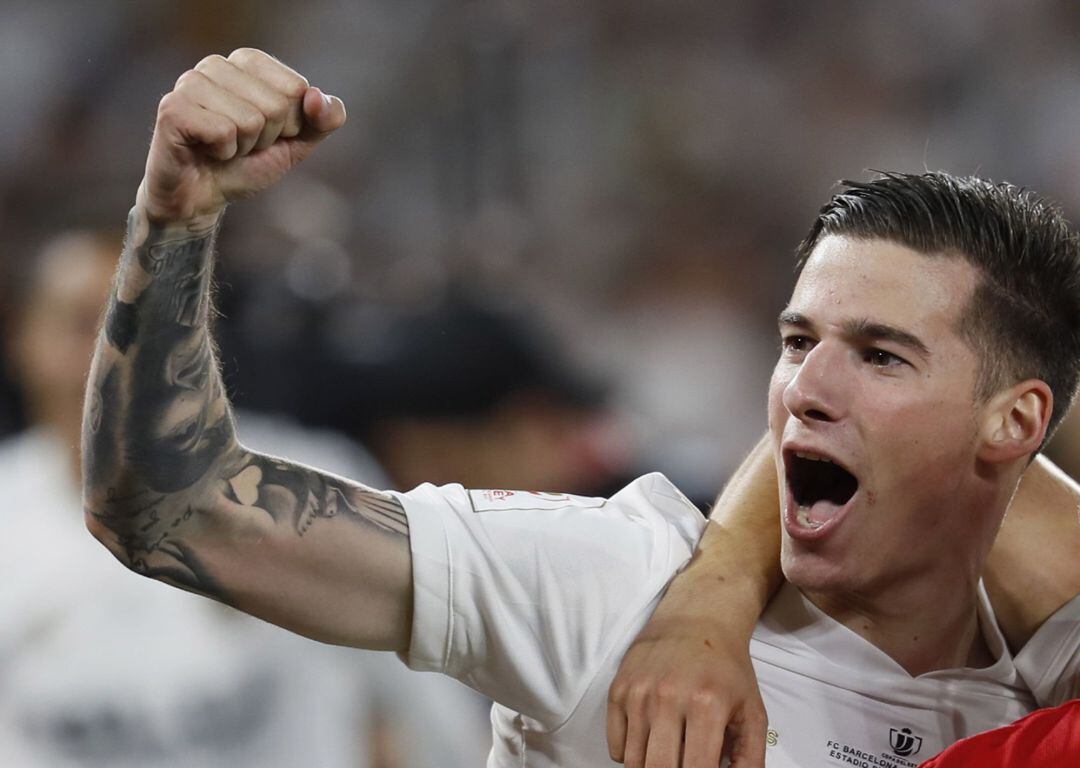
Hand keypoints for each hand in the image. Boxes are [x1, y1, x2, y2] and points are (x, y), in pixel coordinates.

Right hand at [139, 48, 346, 223]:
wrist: (201, 198)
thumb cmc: (245, 163)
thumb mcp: (296, 142)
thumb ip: (324, 120)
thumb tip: (317, 96)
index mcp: (247, 62)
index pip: (297, 88)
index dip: (289, 123)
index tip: (265, 134)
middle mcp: (217, 64)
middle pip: (276, 105)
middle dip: (267, 137)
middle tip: (241, 145)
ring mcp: (191, 83)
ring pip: (251, 120)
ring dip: (244, 147)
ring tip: (223, 148)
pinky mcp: (173, 109)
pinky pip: (224, 132)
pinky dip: (223, 153)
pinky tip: (206, 152)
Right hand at [607, 618, 767, 767]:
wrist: (695, 619)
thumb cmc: (726, 668)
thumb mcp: (751, 712)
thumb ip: (750, 759)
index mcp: (707, 706)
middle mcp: (668, 698)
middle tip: (683, 763)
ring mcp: (639, 693)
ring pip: (634, 763)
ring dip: (651, 766)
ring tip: (669, 754)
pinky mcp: (618, 689)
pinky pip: (615, 746)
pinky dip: (631, 754)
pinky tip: (651, 741)